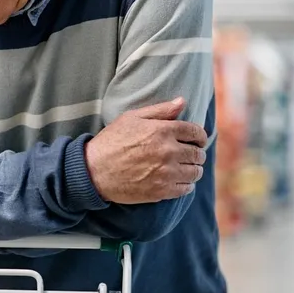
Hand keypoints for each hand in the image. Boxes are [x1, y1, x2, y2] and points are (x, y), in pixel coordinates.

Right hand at [85, 97, 207, 204]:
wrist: (93, 171)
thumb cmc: (111, 141)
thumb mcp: (131, 118)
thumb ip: (159, 110)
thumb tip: (182, 102)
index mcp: (162, 131)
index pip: (196, 132)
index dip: (200, 136)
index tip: (197, 140)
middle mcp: (168, 151)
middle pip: (198, 154)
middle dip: (196, 153)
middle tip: (190, 155)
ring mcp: (166, 173)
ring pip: (195, 172)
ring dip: (193, 169)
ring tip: (185, 168)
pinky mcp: (161, 191)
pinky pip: (186, 188)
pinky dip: (186, 185)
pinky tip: (178, 180)